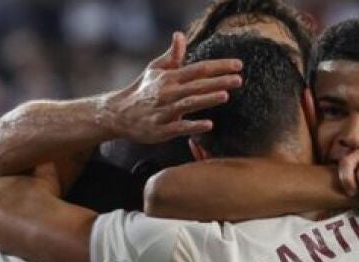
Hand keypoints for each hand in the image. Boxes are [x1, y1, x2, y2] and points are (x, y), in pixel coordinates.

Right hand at [103, 32, 242, 143]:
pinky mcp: (161, 130)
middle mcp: (167, 92)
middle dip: (218, 82)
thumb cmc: (143, 90)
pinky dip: (193, 126)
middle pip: (196, 85)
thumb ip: (172, 55)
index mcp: (169, 77)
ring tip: (225, 95)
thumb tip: (180, 35)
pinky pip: (179, 127)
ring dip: (207, 99)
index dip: (218, 66)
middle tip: (238, 79)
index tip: (238, 65)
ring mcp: (164, 111)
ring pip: (188, 104)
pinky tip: (209, 124)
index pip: (198, 69)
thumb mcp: (155, 69)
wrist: (120, 114)